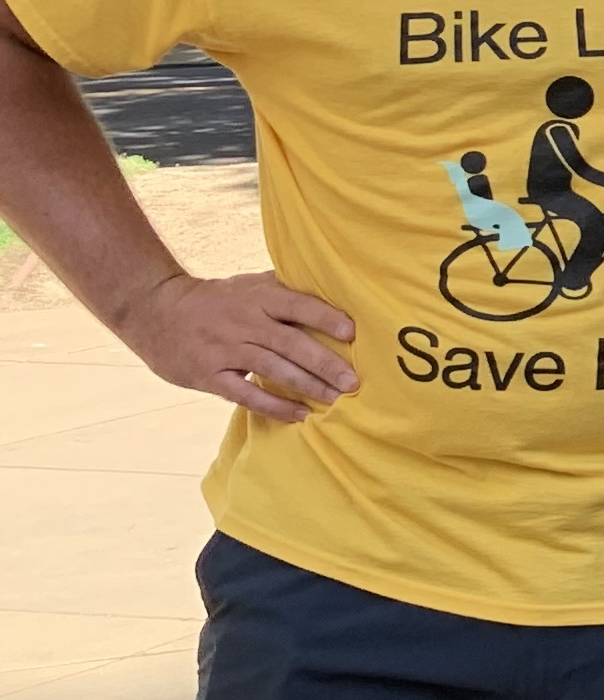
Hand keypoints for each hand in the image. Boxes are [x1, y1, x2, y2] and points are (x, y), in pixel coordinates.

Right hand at [119, 270, 359, 422]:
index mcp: (257, 297)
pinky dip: (274, 405)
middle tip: (353, 381)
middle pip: (290, 343)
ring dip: (307, 386)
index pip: (297, 305)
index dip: (324, 318)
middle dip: (325, 363)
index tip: (352, 333)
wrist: (154, 310)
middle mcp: (243, 322)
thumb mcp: (248, 285)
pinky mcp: (209, 375)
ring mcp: (225, 350)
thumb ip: (285, 289)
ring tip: (336, 398)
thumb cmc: (217, 299)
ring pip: (272, 369)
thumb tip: (333, 289)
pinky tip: (300, 414)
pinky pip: (246, 394)